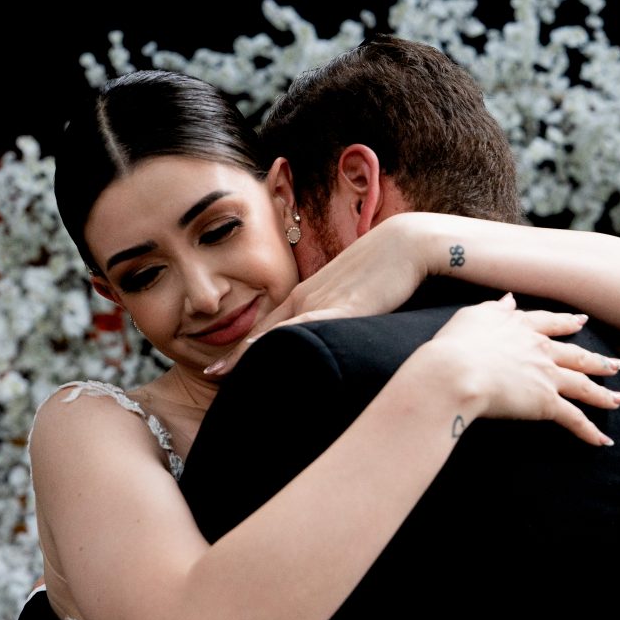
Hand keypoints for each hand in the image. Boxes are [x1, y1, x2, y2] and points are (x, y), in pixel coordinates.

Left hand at [206, 221, 425, 374]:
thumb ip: (346, 315)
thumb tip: (341, 336)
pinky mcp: (344, 306)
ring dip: (248, 353)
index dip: (244, 347)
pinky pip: (306, 325)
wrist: (410, 242)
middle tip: (210, 376)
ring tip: (219, 374)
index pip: (269, 326)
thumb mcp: (360, 296)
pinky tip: (260, 351)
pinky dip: (280, 338)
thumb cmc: (391, 268)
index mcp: (310, 294)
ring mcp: (323, 300)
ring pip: (276, 331)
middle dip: (236, 356)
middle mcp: (308, 296)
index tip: (220, 368)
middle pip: (264, 331)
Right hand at [426, 293, 619, 445]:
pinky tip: (603, 441)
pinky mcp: (546, 403)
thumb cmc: (456, 344)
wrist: (456, 370)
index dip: (567, 323)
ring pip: (584, 385)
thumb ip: (495, 309)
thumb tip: (509, 299)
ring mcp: (546, 376)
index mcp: (522, 327)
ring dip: (605, 395)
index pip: (551, 323)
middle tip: (617, 365)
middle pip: (577, 355)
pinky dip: (590, 432)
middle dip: (599, 361)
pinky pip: (574, 419)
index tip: (581, 322)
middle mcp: (540, 349)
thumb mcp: (473, 316)